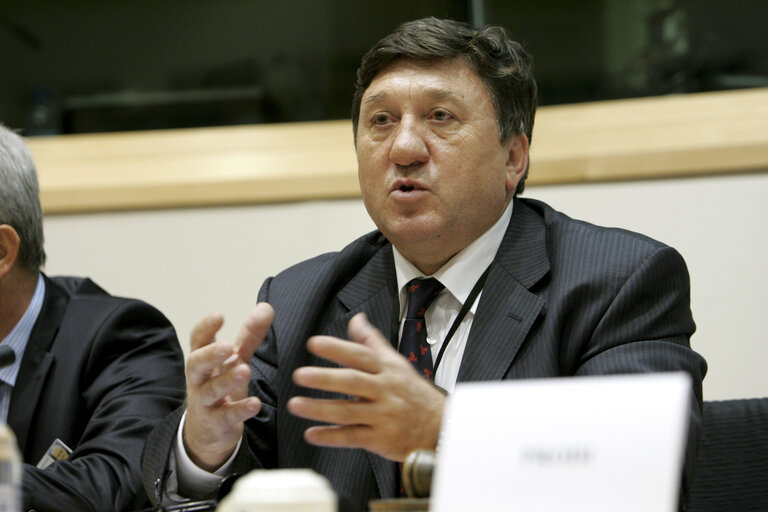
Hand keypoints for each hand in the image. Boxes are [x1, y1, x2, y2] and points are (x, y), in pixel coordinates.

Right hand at [182, 303, 273, 470]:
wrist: (206, 430)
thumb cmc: (220, 385)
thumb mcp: (235, 359)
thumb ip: (250, 335)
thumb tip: (266, 307)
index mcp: (203, 360)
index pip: (198, 340)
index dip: (206, 327)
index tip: (218, 315)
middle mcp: (199, 380)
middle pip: (196, 364)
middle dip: (211, 354)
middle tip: (229, 346)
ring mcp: (205, 402)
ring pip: (211, 391)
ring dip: (227, 381)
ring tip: (245, 370)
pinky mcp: (216, 423)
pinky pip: (225, 417)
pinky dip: (240, 410)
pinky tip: (255, 404)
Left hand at [287, 313, 445, 460]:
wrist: (440, 426)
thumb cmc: (412, 392)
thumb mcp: (395, 362)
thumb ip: (371, 341)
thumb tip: (356, 318)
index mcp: (386, 369)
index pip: (360, 356)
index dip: (337, 349)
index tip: (314, 343)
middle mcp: (384, 390)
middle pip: (353, 382)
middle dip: (325, 378)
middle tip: (299, 375)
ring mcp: (383, 415)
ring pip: (348, 411)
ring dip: (320, 408)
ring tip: (295, 404)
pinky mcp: (380, 439)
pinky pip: (353, 437)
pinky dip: (331, 437)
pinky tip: (312, 434)